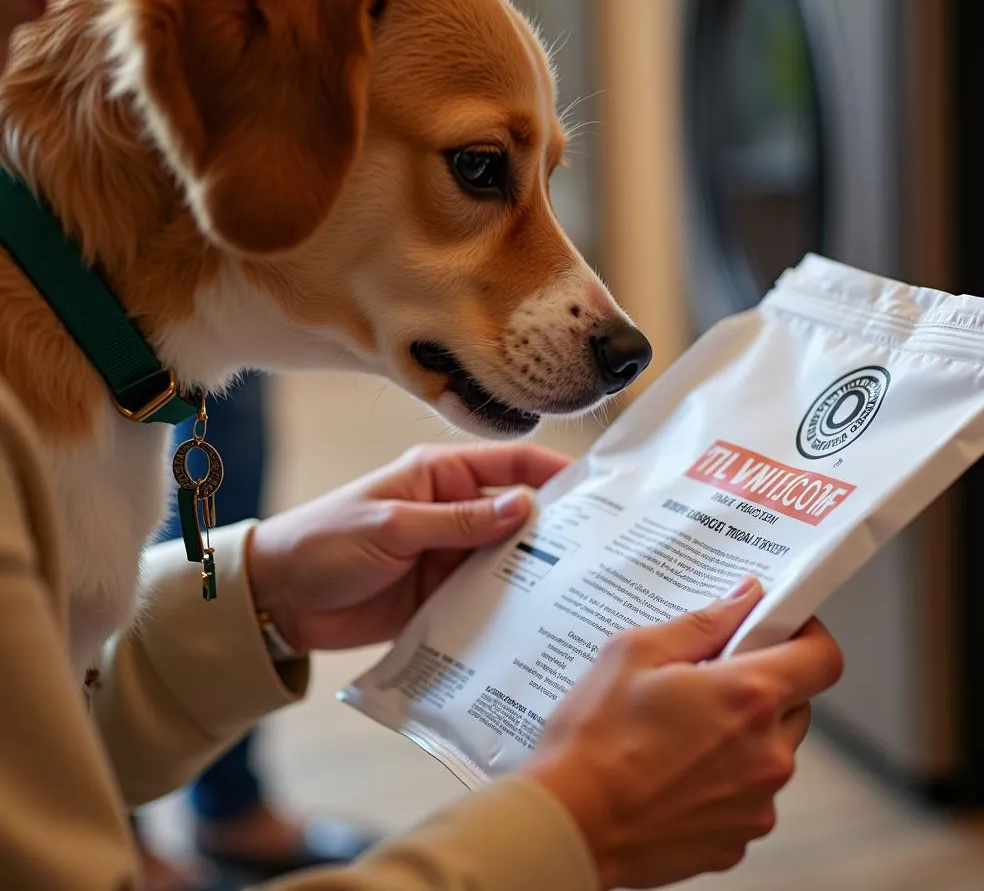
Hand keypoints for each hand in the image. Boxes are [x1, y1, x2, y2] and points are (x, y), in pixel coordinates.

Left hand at [246, 443, 569, 652]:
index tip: (598, 491)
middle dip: (556, 530)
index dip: (554, 471)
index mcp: (441, 475)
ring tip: (580, 593)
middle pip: (519, 515)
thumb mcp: (392, 526)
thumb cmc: (325, 541)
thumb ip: (458, 520)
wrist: (280, 599)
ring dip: (536, 573)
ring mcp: (451, 554)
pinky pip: (487, 596)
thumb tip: (525, 506)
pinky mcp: (444, 594)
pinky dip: (509, 606)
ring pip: (508, 558)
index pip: (511, 464)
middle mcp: (454, 510)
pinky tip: (537, 622)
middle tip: (601, 553)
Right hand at [523, 578, 843, 889]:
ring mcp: (757, 803)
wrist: (571, 823)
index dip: (806, 635)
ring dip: (740, 736)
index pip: (822, 658)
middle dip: (760, 686)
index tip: (776, 629)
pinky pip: (747, 796)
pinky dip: (722, 780)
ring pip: (770, 752)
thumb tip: (744, 598)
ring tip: (677, 732)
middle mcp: (768, 753)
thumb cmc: (596, 737)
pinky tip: (672, 772)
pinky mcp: (737, 840)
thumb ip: (702, 623)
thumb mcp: (635, 653)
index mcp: (748, 697)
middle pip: (796, 704)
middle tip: (706, 679)